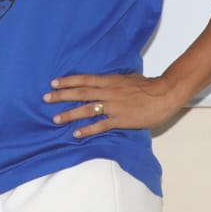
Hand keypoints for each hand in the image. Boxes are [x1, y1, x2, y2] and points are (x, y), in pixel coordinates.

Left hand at [44, 73, 183, 137]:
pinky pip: (101, 125)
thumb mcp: (126, 77)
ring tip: (55, 118)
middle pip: (80, 93)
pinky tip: (76, 134)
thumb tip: (101, 82)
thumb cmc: (147, 85)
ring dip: (70, 114)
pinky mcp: (121, 120)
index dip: (67, 81)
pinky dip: (87, 129)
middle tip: (45, 98)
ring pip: (87, 109)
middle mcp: (108, 92)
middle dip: (61, 96)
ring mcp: (114, 106)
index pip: (84, 79)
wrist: (164, 94)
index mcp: (109, 81)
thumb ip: (112, 81)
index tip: (53, 83)